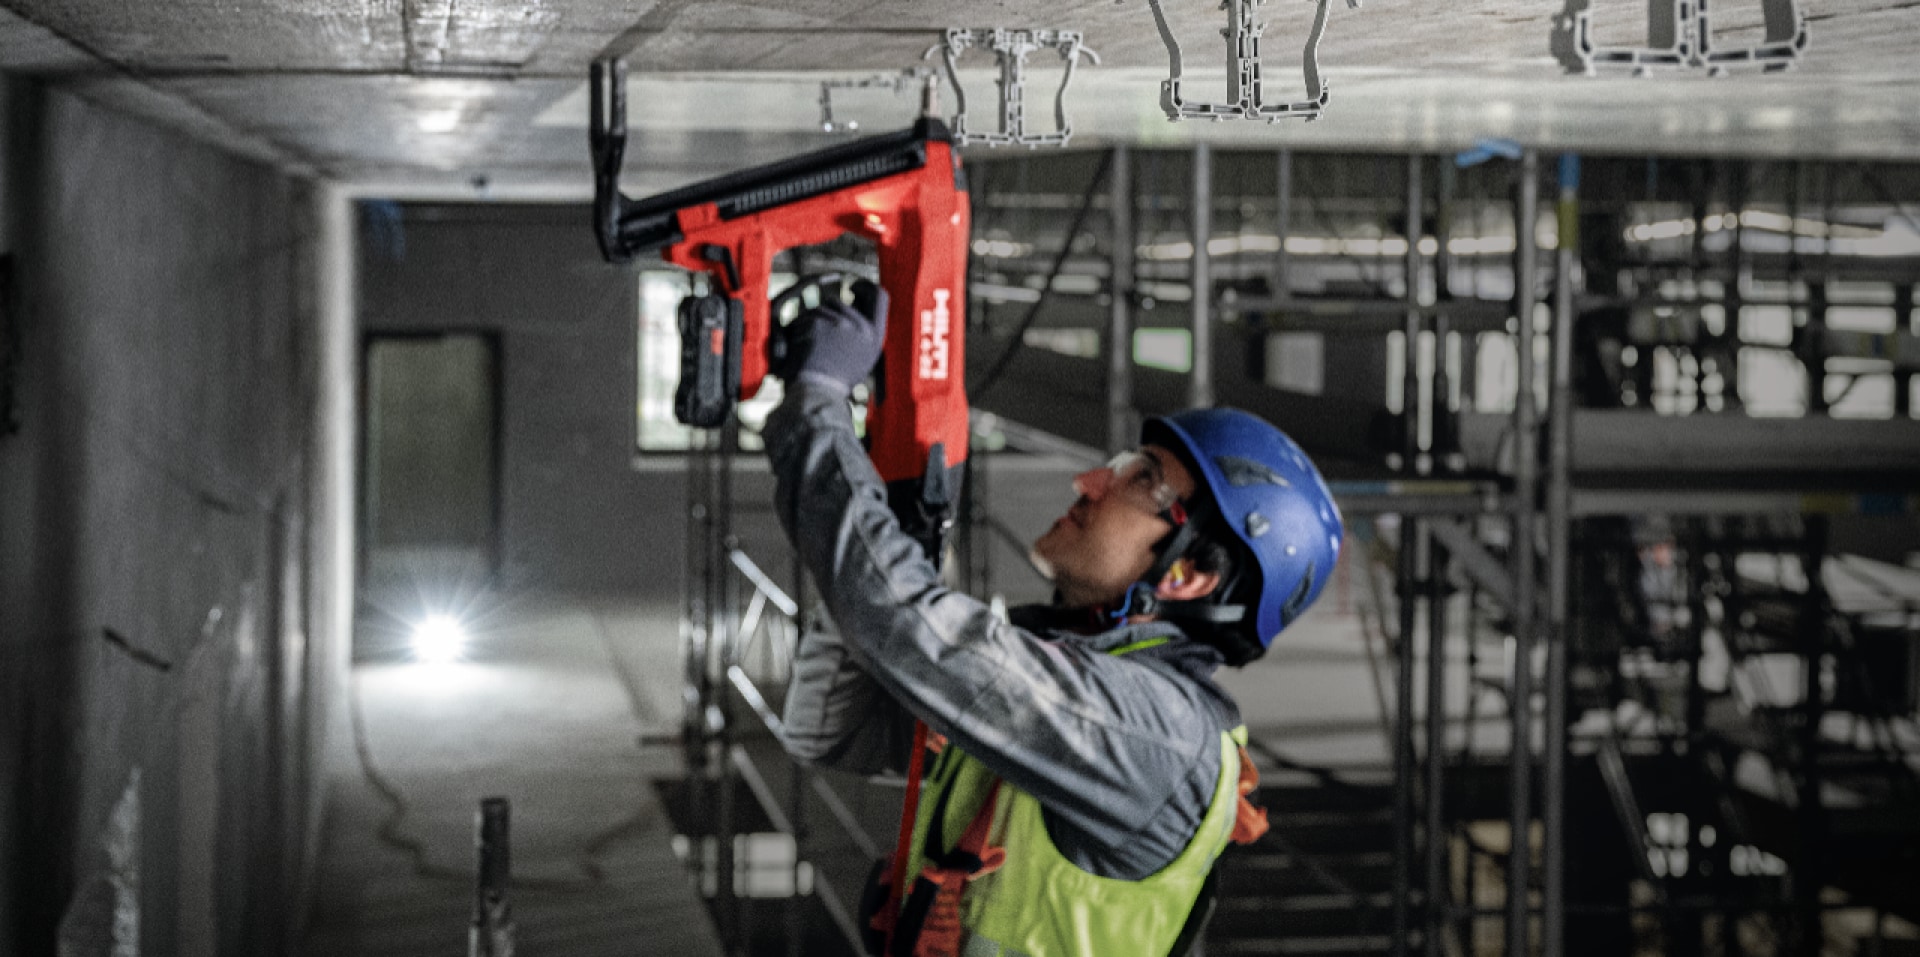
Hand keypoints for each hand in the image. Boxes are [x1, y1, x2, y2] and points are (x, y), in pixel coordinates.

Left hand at [771, 280, 887, 392]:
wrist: (820, 393)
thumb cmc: (835, 383)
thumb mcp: (862, 358)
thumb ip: (861, 333)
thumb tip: (853, 304)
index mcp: (876, 336)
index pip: (880, 296)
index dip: (865, 287)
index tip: (853, 286)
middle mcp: (862, 327)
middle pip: (839, 303)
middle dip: (825, 314)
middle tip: (815, 334)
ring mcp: (841, 323)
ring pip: (819, 309)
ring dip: (809, 323)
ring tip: (809, 349)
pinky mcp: (821, 323)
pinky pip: (804, 317)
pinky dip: (797, 330)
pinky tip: (799, 348)